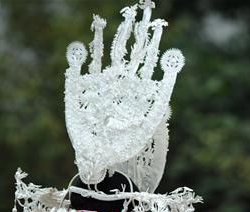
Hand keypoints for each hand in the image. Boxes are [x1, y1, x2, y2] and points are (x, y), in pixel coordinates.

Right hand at [64, 1, 182, 192]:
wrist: (100, 158)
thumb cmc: (126, 144)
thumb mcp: (149, 121)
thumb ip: (161, 97)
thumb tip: (171, 70)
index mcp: (137, 89)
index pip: (146, 60)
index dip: (152, 42)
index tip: (158, 24)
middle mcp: (119, 82)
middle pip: (128, 51)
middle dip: (133, 31)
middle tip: (140, 9)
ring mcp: (99, 84)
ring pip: (105, 55)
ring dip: (108, 37)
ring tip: (109, 18)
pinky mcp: (77, 90)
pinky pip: (79, 68)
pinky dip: (80, 56)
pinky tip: (82, 44)